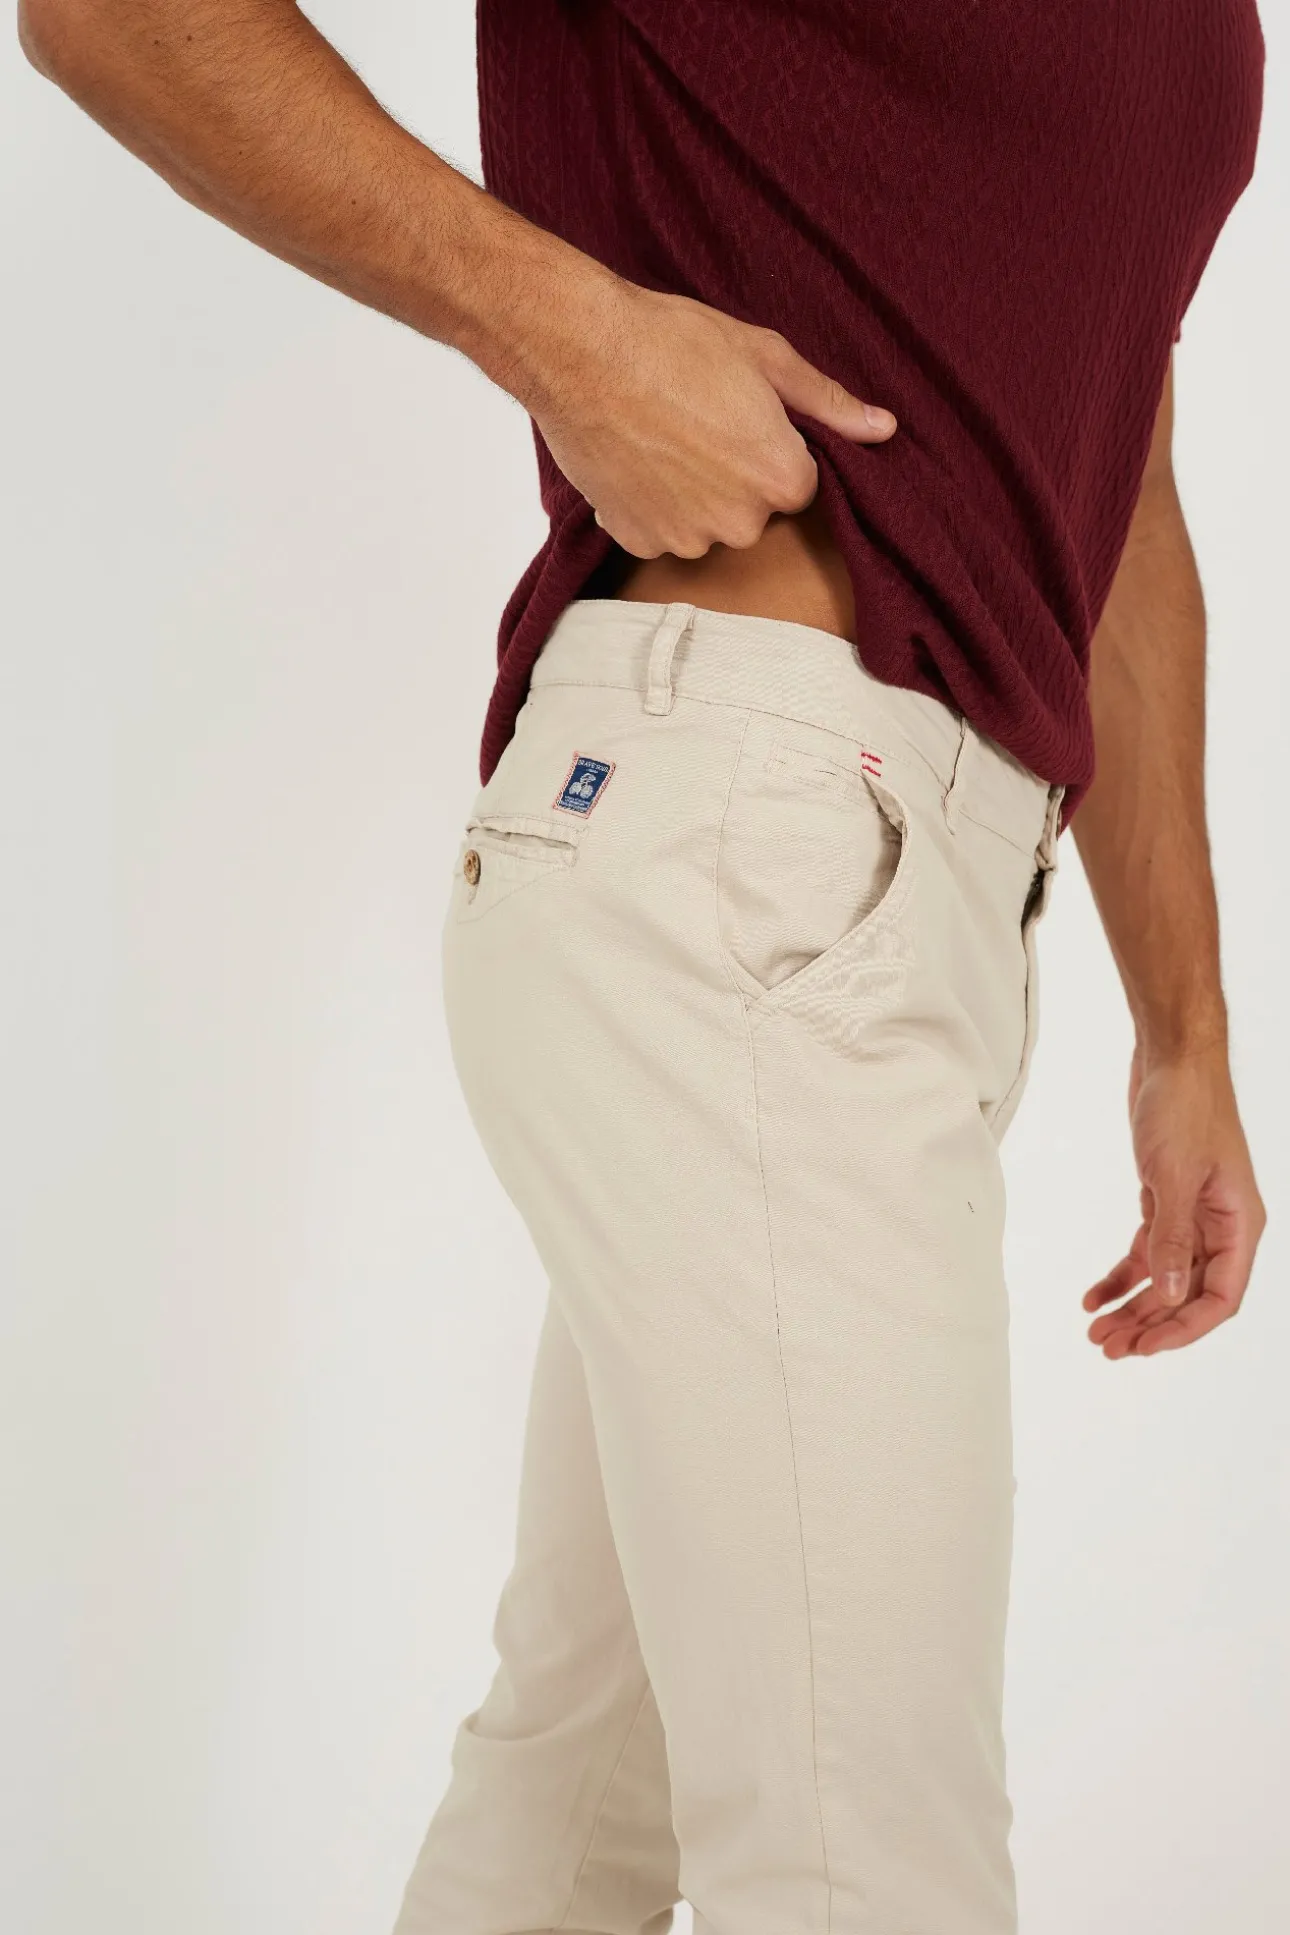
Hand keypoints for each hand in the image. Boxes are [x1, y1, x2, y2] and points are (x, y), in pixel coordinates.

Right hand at [519, 268, 896, 559]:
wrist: (581, 350)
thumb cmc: (675, 342)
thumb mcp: (765, 357)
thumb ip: (827, 403)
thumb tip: (883, 428)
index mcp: (782, 480)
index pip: (797, 484)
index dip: (769, 450)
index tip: (740, 419)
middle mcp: (739, 524)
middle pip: (751, 512)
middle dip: (732, 476)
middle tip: (696, 420)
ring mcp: (684, 538)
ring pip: (703, 524)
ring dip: (689, 494)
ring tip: (660, 436)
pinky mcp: (636, 540)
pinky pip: (657, 532)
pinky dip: (648, 506)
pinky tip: (634, 458)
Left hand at [1084, 1042, 1264, 1357]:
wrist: (1171, 1059)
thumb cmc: (1186, 1107)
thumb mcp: (1175, 1176)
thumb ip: (1173, 1237)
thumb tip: (1171, 1294)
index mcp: (1240, 1225)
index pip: (1220, 1297)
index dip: (1184, 1328)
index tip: (1145, 1347)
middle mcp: (1222, 1226)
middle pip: (1189, 1294)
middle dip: (1151, 1324)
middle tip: (1109, 1347)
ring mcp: (1194, 1215)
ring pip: (1165, 1277)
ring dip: (1133, 1305)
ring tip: (1096, 1331)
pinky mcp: (1166, 1201)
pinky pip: (1147, 1250)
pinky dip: (1121, 1274)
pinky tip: (1094, 1294)